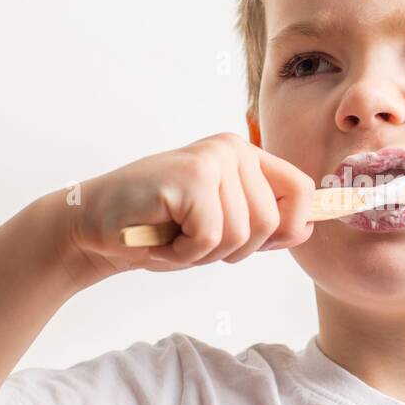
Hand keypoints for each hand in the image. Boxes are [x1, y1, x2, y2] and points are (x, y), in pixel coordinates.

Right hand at [60, 132, 315, 280]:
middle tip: (193, 242)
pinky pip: (210, 238)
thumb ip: (264, 224)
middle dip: (234, 251)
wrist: (95, 226)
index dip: (292, 228)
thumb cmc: (159, 228)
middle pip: (272, 224)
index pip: (302, 191)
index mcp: (246, 155)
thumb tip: (310, 227)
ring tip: (174, 239)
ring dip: (204, 255)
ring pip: (242, 235)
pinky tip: (158, 239)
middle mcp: (232, 149)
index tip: (263, 246)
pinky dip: (183, 254)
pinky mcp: (189, 178)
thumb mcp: (222, 225)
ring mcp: (211, 159)